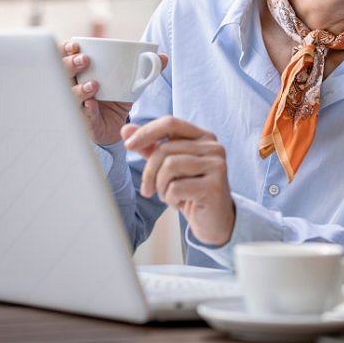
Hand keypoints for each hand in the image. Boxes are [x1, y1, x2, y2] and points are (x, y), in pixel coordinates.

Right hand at [61, 40, 167, 145]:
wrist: (116, 129)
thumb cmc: (116, 101)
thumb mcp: (131, 83)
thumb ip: (145, 70)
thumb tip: (163, 56)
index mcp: (80, 73)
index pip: (64, 57)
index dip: (65, 49)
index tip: (75, 45)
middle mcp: (73, 87)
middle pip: (60, 73)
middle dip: (70, 64)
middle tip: (84, 60)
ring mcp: (75, 105)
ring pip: (67, 94)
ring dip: (79, 88)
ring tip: (94, 85)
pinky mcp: (82, 122)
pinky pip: (80, 115)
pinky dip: (86, 109)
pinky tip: (91, 105)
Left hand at [123, 116, 234, 246]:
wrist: (214, 219)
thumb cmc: (191, 191)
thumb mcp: (170, 166)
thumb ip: (151, 146)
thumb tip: (127, 130)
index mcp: (204, 137)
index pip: (170, 123)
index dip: (147, 132)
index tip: (129, 146)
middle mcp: (214, 147)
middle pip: (165, 148)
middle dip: (150, 172)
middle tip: (149, 189)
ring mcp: (216, 165)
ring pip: (169, 166)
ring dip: (160, 186)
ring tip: (168, 195)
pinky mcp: (214, 186)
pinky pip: (176, 187)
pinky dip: (170, 199)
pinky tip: (179, 203)